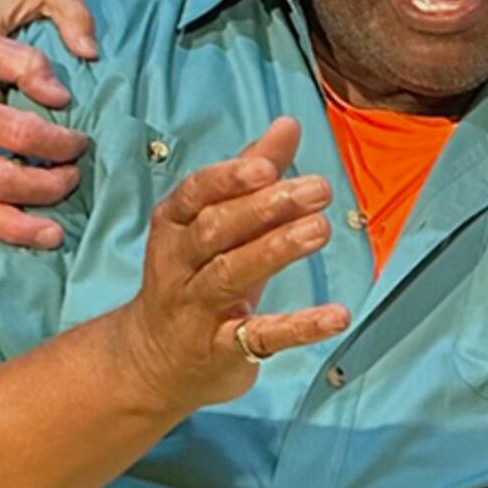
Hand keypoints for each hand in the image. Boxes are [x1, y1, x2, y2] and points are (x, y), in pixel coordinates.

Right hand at [108, 118, 348, 415]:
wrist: (150, 364)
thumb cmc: (194, 277)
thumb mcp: (216, 225)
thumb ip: (252, 175)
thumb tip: (289, 124)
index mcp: (175, 227)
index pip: (196, 194)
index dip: (229, 178)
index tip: (268, 165)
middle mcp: (179, 266)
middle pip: (215, 231)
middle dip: (264, 207)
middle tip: (318, 190)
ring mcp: (196, 310)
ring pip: (230, 275)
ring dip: (275, 251)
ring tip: (320, 230)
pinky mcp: (220, 351)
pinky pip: (259, 337)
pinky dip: (299, 327)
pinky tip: (337, 315)